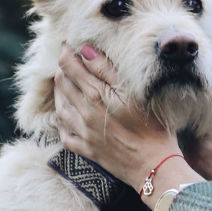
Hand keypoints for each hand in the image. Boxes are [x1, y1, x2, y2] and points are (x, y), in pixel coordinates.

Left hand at [54, 45, 182, 190]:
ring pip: (61, 109)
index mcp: (97, 96)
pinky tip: (63, 118)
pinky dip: (61, 124)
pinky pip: (65, 135)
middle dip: (62, 70)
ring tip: (60, 83)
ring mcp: (84, 133)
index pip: (72, 68)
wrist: (153, 165)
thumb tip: (85, 51)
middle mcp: (85, 113)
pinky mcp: (87, 151)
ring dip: (58, 93)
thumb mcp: (133, 92)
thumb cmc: (152, 127)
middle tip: (64, 60)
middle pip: (64, 86)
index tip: (67, 45)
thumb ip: (107, 70)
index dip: (67, 54)